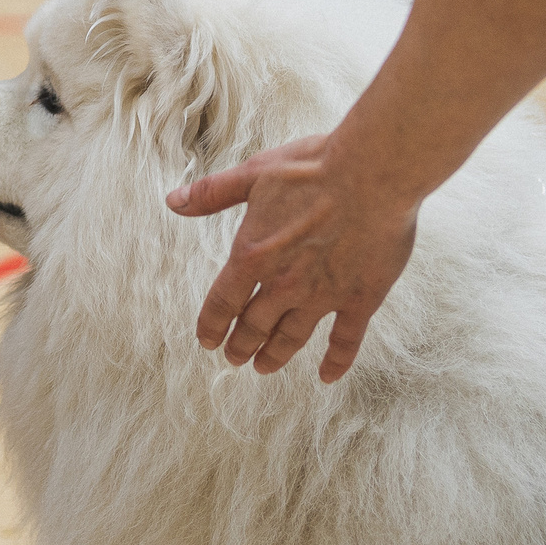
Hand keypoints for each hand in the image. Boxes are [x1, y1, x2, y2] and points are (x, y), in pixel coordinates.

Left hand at [168, 132, 419, 382]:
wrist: (372, 173)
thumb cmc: (312, 168)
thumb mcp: (254, 174)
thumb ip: (213, 194)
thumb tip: (174, 202)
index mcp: (254, 254)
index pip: (222, 302)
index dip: (212, 325)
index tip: (207, 341)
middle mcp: (284, 284)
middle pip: (255, 325)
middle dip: (241, 344)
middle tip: (235, 358)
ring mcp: (323, 295)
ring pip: (292, 337)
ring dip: (275, 355)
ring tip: (264, 367)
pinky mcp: (361, 299)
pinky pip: (345, 340)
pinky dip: (335, 361)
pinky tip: (327, 376)